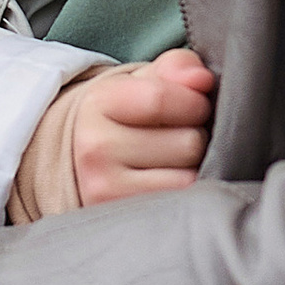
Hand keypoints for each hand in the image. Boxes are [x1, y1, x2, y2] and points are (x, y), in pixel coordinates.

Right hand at [10, 50, 214, 221]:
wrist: (84, 157)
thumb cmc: (129, 114)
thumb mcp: (146, 81)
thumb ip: (177, 67)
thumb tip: (201, 79)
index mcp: (100, 102)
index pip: (162, 99)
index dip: (195, 102)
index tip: (197, 105)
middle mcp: (94, 147)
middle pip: (187, 142)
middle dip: (197, 136)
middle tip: (180, 137)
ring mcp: (103, 188)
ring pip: (188, 178)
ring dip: (194, 168)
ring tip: (174, 161)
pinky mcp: (119, 217)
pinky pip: (179, 204)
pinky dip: (185, 193)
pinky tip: (169, 181)